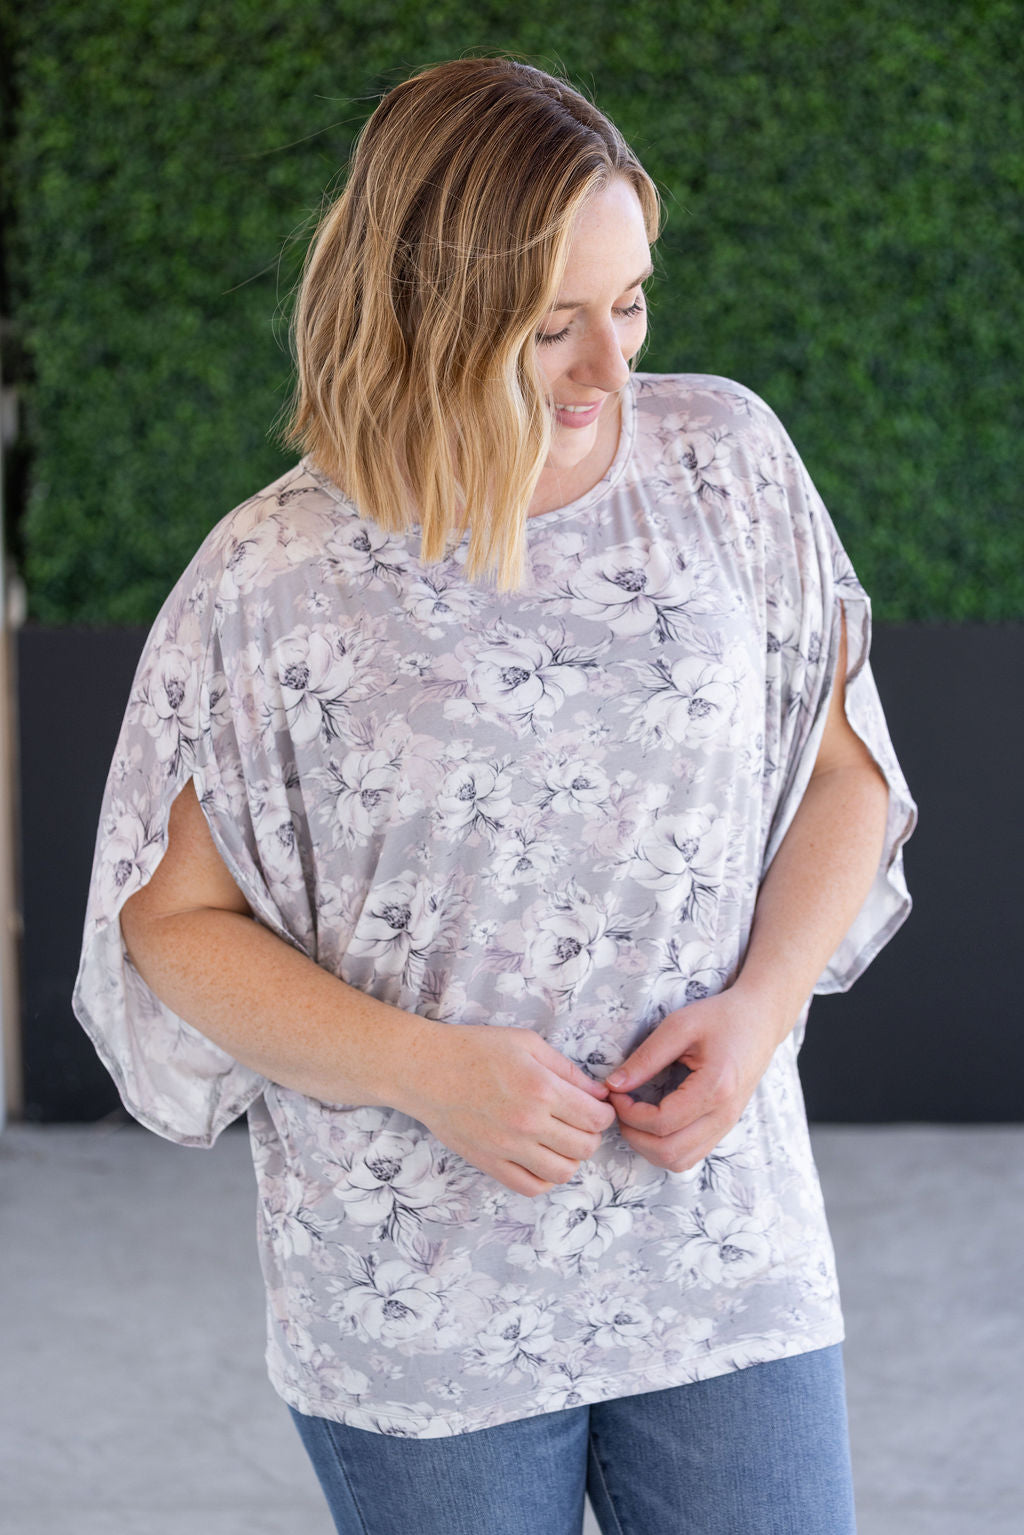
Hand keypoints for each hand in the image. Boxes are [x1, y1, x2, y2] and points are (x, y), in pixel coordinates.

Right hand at [399, 1022, 616, 1197]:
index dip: (605, 1113)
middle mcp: (528, 1123)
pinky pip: (530, 1187)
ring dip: (571, 1159)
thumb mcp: (526, 1044)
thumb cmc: (475, 1049)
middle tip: (581, 1123)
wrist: (425, 1070)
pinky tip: (541, 1159)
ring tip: (561, 1142)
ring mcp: (508, 1147)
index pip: (595, 1117)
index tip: (599, 1107)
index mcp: (541, 1089)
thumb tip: (597, 1094)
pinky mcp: (489, 1163)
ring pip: (562, 1173)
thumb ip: (566, 1069)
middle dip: (592, 1135)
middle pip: (584, 1147)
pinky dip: (544, 1179)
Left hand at [604, 987, 788, 1172]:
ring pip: (680, 1161)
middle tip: (620, 1108)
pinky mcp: (724, 1126)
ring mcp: (727, 1124)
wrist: (761, 1021)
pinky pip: (691, 1154)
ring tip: (634, 1117)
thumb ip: (645, 1057)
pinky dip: (665, 1146)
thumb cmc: (721, 1017)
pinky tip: (653, 1121)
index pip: (662, 1123)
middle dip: (634, 1136)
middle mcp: (725, 1115)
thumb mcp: (679, 1026)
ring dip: (648, 1147)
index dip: (629, 1114)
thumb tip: (614, 1085)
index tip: (615, 1093)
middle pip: (669, 1152)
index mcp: (715, 1088)